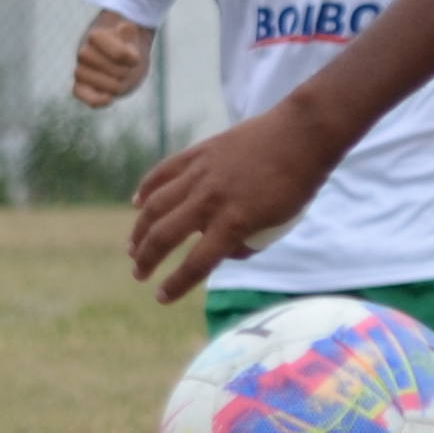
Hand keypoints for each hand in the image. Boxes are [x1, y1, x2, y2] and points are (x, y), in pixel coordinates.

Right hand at [70, 12, 153, 108]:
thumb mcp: (132, 36)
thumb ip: (130, 32)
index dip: (133, 58)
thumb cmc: (126, 44)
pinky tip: (109, 98)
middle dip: (127, 71)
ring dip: (120, 85)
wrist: (117, 56)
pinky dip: (98, 100)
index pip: (120, 55)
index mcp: (95, 36)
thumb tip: (126, 27)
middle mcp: (83, 52)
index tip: (135, 56)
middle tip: (125, 67)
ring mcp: (80, 71)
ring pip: (109, 87)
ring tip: (119, 78)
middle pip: (117, 72)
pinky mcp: (80, 88)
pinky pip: (85, 97)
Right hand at [126, 106, 328, 299]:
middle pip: (165, 235)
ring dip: (139, 229)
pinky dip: (146, 188)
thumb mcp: (277, 225)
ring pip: (155, 205)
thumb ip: (247, 243)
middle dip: (147, 259)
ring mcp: (201, 174)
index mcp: (234, 223)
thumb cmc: (297, 184)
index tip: (161, 298)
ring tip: (132, 247)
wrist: (301, 135)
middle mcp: (211, 200)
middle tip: (139, 274)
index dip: (175, 285)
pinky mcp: (198, 153)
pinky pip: (163, 172)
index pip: (196, 264)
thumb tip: (223, 252)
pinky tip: (137, 203)